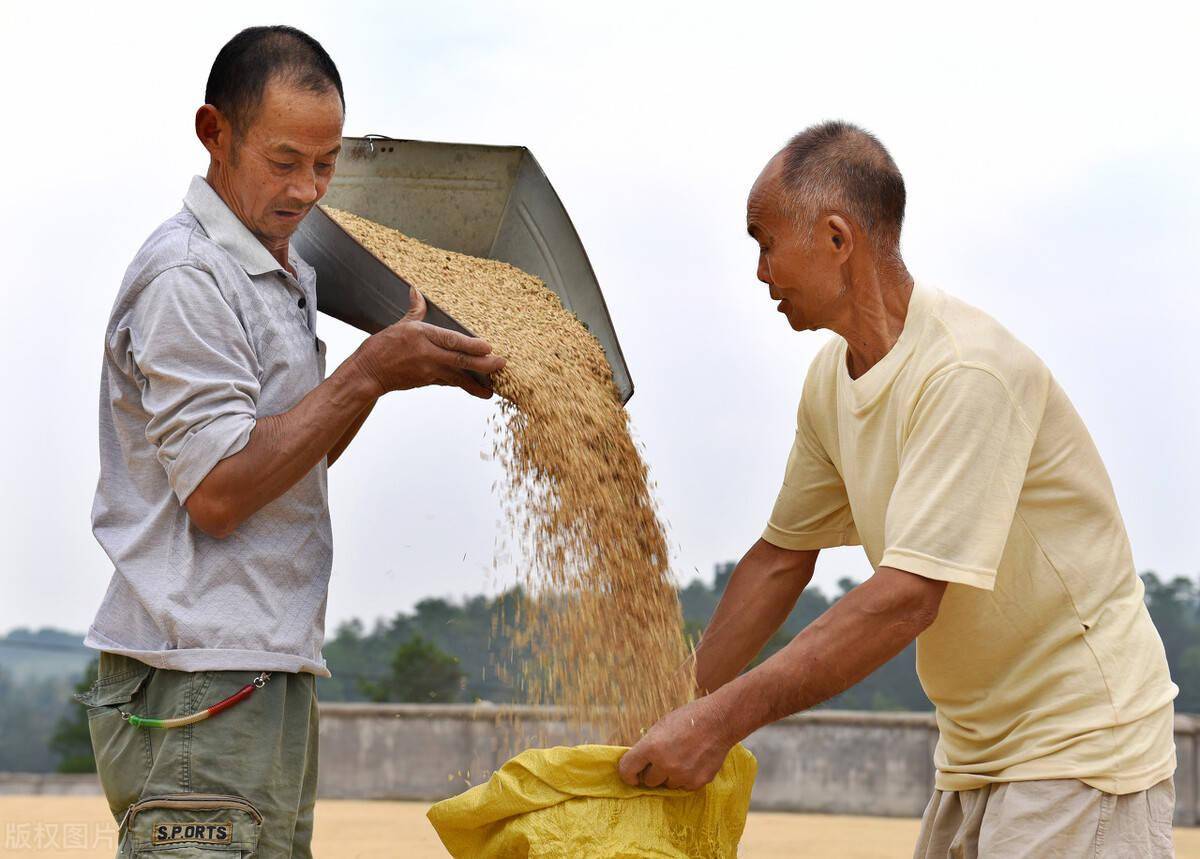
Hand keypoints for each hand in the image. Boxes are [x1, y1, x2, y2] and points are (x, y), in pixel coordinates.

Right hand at [352, 287, 504, 398]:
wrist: (367, 374)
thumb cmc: (380, 348)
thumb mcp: (399, 325)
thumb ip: (415, 310)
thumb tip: (416, 291)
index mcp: (421, 336)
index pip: (451, 340)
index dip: (471, 345)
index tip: (488, 347)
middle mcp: (427, 355)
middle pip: (460, 361)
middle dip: (483, 365)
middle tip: (502, 365)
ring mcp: (428, 371)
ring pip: (458, 377)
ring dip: (477, 383)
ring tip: (493, 389)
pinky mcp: (427, 382)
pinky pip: (450, 382)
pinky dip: (463, 385)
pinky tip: (477, 389)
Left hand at [617, 697, 734, 791]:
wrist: (719, 721)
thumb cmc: (688, 719)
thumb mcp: (660, 726)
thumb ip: (648, 746)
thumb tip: (640, 763)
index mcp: (651, 747)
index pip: (627, 770)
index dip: (627, 774)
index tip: (631, 776)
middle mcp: (665, 764)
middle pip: (648, 781)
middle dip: (653, 772)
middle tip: (662, 761)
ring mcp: (682, 775)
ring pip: (667, 785)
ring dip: (670, 776)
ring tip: (681, 758)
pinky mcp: (697, 782)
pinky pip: (684, 787)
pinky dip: (686, 778)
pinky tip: (693, 762)